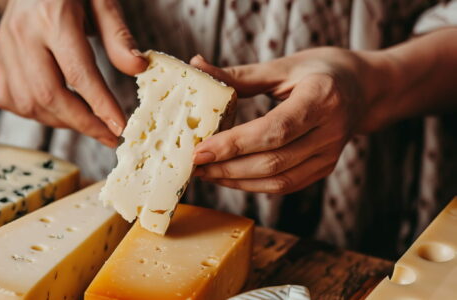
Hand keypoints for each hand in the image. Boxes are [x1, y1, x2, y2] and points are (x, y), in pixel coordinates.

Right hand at [0, 0, 147, 146]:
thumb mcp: (103, 0)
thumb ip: (118, 35)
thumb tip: (138, 68)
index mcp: (52, 15)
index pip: (79, 73)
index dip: (100, 106)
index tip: (120, 128)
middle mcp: (22, 33)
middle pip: (49, 95)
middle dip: (83, 123)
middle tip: (109, 135)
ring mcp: (4, 46)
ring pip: (28, 103)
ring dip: (61, 122)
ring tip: (88, 121)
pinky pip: (10, 99)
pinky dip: (36, 113)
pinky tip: (58, 109)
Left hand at [190, 47, 378, 193]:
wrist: (364, 89)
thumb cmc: (322, 71)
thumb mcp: (284, 67)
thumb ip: (240, 75)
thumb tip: (197, 66)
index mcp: (322, 98)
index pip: (274, 130)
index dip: (235, 144)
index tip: (200, 151)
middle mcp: (331, 131)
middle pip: (273, 161)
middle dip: (227, 167)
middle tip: (193, 165)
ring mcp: (330, 154)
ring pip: (278, 179)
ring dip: (236, 181)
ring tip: (205, 173)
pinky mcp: (324, 168)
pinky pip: (285, 185)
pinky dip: (253, 185)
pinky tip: (229, 177)